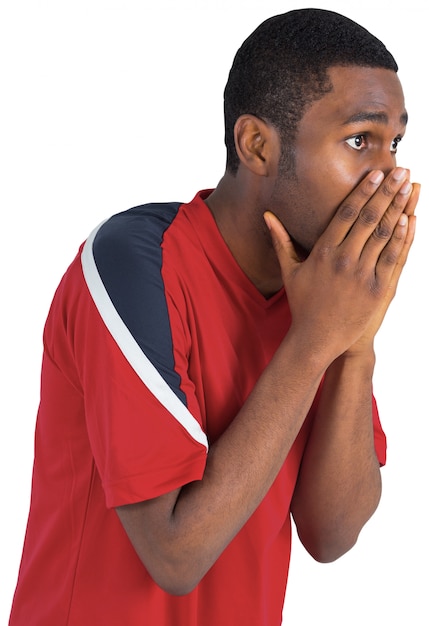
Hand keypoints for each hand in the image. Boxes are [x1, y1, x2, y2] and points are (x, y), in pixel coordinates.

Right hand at [264, 168, 418, 363]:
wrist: (316, 339)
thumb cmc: (302, 304)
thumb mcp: (290, 271)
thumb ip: (281, 240)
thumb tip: (267, 216)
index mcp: (323, 252)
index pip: (347, 214)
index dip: (363, 191)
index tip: (376, 174)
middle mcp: (344, 259)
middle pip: (368, 218)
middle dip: (386, 192)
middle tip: (399, 170)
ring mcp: (362, 275)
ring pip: (383, 234)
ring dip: (398, 208)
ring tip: (408, 187)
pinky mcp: (376, 290)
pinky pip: (392, 259)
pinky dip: (402, 238)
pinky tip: (409, 220)